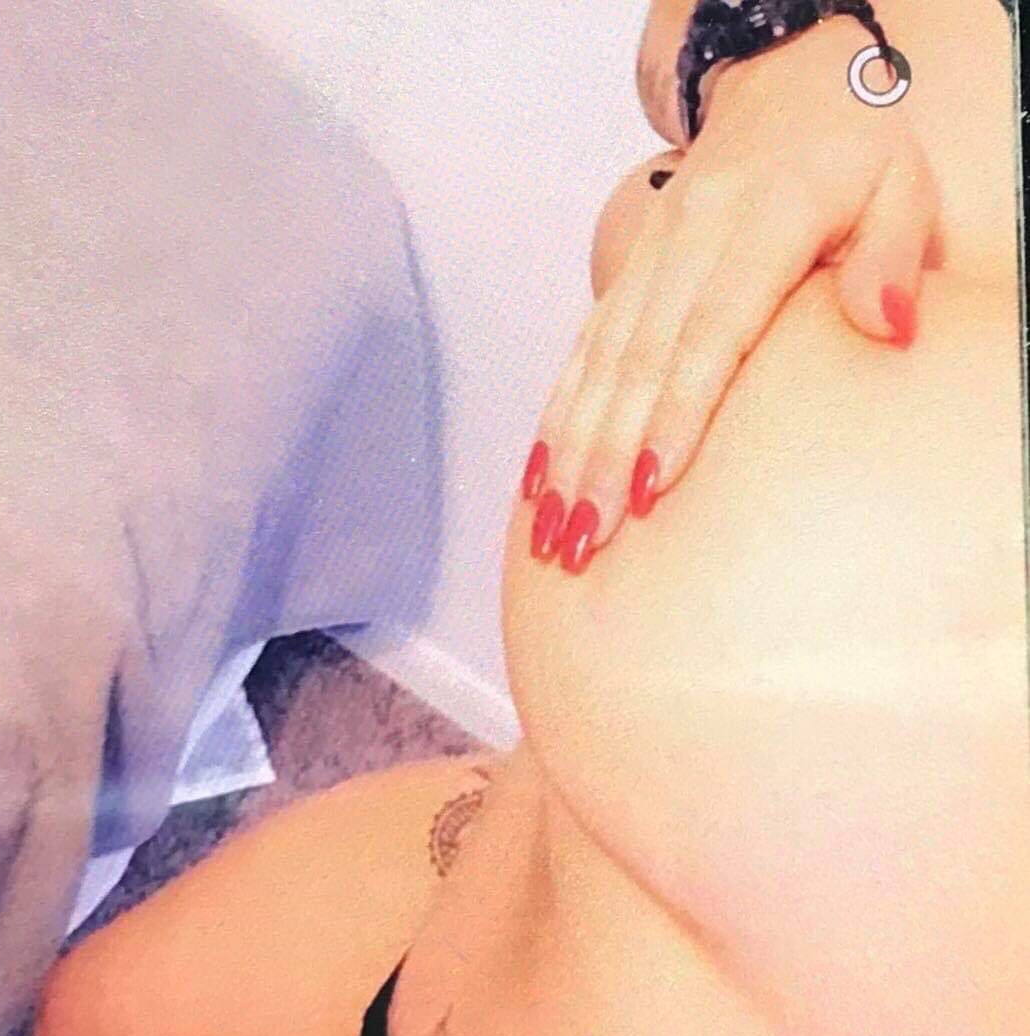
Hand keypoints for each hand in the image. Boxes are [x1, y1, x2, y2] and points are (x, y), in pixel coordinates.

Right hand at [520, 18, 942, 571]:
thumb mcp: (901, 185)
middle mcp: (693, 235)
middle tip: (587, 538)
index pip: (713, 329)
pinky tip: (539, 483)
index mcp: (767, 217)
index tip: (654, 486)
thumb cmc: (853, 157)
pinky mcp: (628, 273)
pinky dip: (558, 420)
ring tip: (556, 531)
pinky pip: (583, 353)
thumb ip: (894, 252)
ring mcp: (650, 254)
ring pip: (599, 363)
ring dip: (571, 453)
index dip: (677, 410)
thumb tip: (889, 326)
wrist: (783, 90)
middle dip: (606, 456)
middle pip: (640, 360)